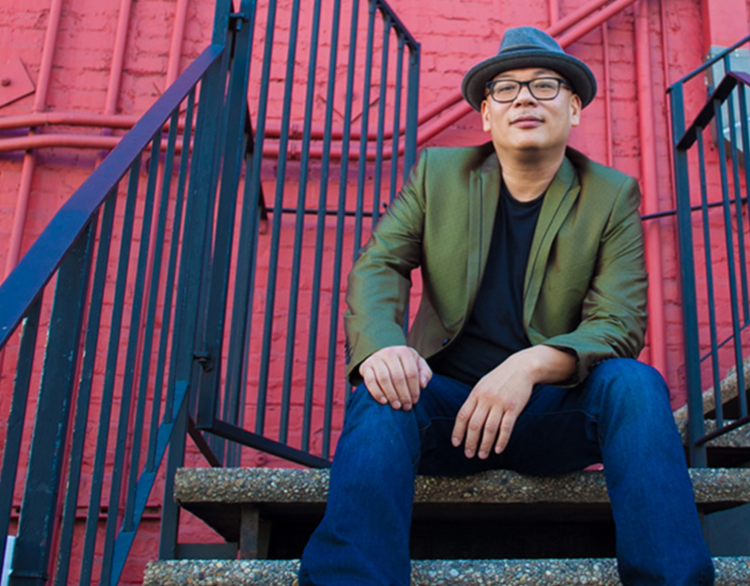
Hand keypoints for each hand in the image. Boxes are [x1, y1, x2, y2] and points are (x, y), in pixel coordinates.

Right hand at [359, 345, 432, 410]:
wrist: (384, 359)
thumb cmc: (404, 365)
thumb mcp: (417, 365)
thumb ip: (425, 373)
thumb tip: (423, 384)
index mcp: (404, 351)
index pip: (411, 373)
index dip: (414, 389)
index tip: (415, 401)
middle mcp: (389, 352)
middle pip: (398, 377)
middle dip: (403, 394)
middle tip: (406, 407)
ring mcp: (376, 358)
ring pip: (384, 379)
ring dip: (391, 395)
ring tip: (396, 406)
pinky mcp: (366, 366)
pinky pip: (370, 381)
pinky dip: (377, 393)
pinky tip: (384, 401)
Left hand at [451, 346, 576, 458]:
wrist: (521, 368)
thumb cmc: (499, 379)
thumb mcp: (482, 385)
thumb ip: (474, 400)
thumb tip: (464, 418)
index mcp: (476, 394)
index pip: (462, 415)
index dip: (458, 431)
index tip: (456, 444)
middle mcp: (486, 399)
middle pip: (474, 425)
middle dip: (470, 442)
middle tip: (469, 454)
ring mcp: (500, 403)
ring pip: (489, 428)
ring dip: (485, 444)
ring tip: (482, 455)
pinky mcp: (514, 407)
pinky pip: (506, 427)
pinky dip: (502, 440)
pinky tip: (498, 450)